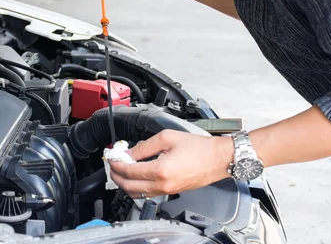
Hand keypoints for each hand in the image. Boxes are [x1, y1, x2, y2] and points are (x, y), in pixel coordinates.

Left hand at [109, 130, 232, 197]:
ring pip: (137, 193)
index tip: (112, 157)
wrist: (218, 158)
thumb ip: (144, 146)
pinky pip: (148, 193)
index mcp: (160, 170)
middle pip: (129, 186)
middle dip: (116, 175)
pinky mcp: (171, 192)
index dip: (116, 163)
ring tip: (121, 170)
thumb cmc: (199, 147)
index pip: (129, 170)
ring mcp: (167, 191)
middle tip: (112, 164)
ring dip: (125, 183)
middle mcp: (163, 185)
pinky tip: (136, 175)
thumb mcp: (167, 138)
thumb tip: (128, 152)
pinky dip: (137, 186)